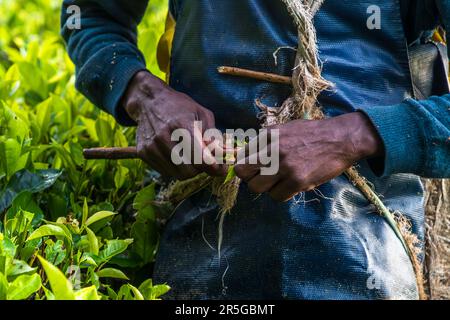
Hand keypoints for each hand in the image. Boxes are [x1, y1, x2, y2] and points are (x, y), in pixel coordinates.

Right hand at [122, 71, 225, 179]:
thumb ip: (213, 136)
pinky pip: (166, 172)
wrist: (149, 101)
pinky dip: (175, 168)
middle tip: (203, 160)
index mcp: (182, 125)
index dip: (213, 166)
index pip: (200, 157)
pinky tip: (177, 155)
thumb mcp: (202, 114)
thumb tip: (225, 155)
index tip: (220, 167)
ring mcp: (152, 147)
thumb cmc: (180, 106)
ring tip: (190, 157)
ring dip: (189, 170)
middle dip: (201, 169)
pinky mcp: (143, 153)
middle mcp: (164, 137)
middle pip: (190, 170)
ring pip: (178, 174)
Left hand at [234, 112, 382, 201]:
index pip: (241, 156)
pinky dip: (281, 194)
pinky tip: (290, 185)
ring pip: (257, 187)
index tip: (252, 169)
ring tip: (278, 182)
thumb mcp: (285, 129)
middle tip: (261, 177)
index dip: (245, 165)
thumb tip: (247, 156)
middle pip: (243, 173)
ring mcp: (285, 166)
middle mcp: (273, 149)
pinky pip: (277, 196)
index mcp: (268, 135)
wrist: (341, 139)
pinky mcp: (297, 181)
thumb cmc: (312, 133)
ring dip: (266, 187)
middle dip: (250, 177)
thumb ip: (266, 141)